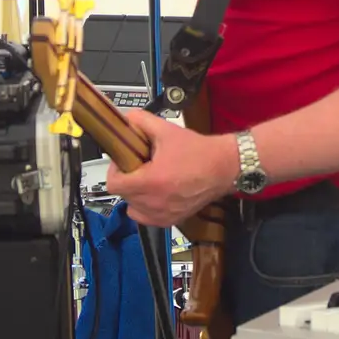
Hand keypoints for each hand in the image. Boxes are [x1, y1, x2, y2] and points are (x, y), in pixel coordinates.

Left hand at [104, 109, 237, 227]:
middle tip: (138, 166)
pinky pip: (147, 218)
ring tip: (147, 180)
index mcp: (151, 181)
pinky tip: (156, 193)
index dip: (114, 170)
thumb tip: (127, 119)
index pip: (114, 184)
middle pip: (123, 195)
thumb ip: (141, 121)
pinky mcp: (172, 219)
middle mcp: (155, 202)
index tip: (123, 162)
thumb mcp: (167, 130)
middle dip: (127, 179)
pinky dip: (146, 208)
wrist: (224, 167)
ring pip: (133, 208)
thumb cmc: (200, 153)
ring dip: (135, 195)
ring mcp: (164, 213)